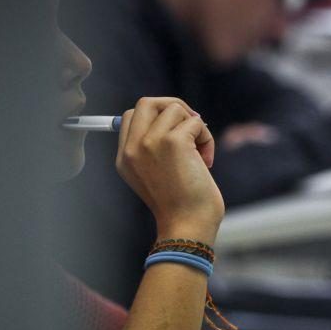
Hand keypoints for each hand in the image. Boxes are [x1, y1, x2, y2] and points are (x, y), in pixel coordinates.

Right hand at [115, 97, 223, 244]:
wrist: (187, 226)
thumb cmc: (179, 206)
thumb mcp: (154, 176)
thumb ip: (153, 148)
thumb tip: (178, 116)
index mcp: (124, 158)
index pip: (130, 116)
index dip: (156, 117)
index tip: (176, 133)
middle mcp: (132, 148)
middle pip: (146, 103)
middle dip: (173, 107)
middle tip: (191, 127)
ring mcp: (150, 142)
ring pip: (174, 108)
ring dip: (195, 126)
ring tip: (201, 152)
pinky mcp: (173, 142)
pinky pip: (195, 122)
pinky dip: (207, 137)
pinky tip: (206, 161)